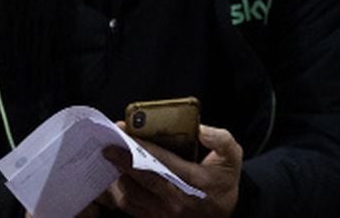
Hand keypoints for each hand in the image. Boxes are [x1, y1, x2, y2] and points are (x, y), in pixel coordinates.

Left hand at [102, 124, 241, 216]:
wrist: (222, 216)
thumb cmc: (222, 184)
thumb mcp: (231, 159)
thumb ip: (222, 140)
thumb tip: (201, 130)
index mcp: (194, 181)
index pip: (161, 161)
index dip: (140, 145)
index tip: (124, 131)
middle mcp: (176, 199)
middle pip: (142, 178)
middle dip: (122, 160)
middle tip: (108, 146)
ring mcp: (163, 213)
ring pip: (132, 194)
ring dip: (118, 176)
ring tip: (110, 160)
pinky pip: (130, 207)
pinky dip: (119, 192)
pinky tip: (115, 178)